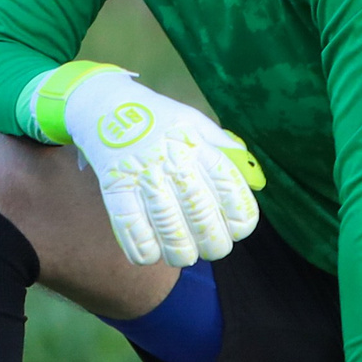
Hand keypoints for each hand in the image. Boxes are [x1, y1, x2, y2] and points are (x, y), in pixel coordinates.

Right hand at [31, 62, 263, 266]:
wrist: (105, 106)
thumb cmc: (159, 121)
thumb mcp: (196, 123)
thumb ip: (225, 150)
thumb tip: (256, 181)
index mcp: (196, 144)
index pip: (228, 185)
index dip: (240, 215)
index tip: (240, 229)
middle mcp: (172, 160)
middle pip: (201, 212)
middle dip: (213, 242)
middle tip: (214, 249)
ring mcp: (142, 174)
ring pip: (168, 227)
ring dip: (180, 252)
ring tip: (185, 255)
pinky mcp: (114, 187)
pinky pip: (130, 227)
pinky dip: (143, 250)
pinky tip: (152, 255)